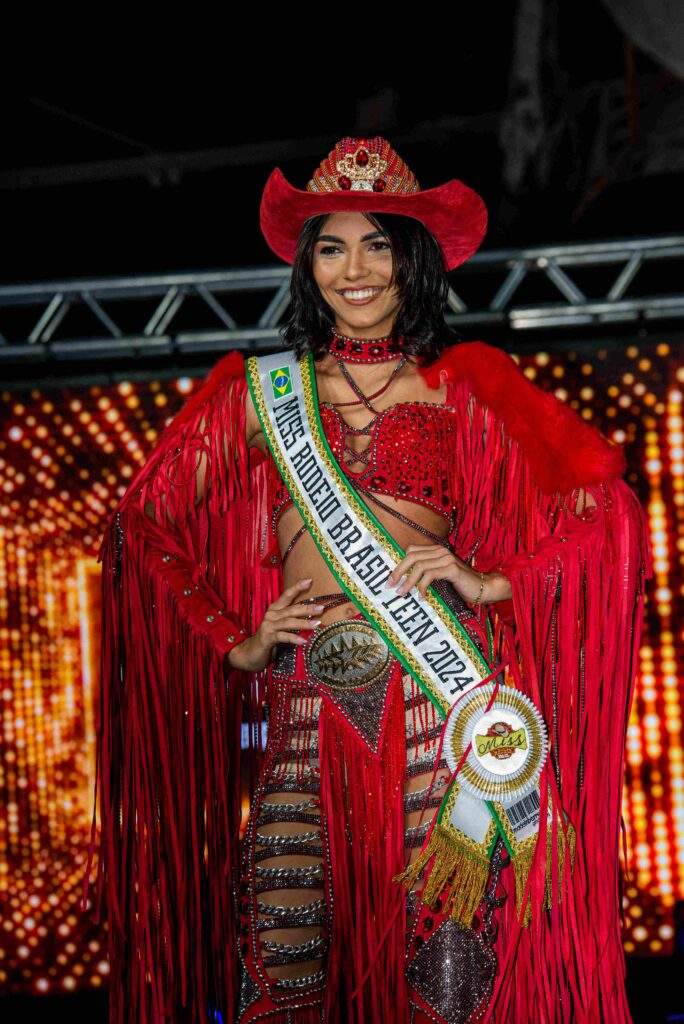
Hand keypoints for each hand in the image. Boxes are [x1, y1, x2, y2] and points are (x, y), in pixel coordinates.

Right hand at [226, 578, 323, 671]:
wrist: (252, 653)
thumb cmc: (270, 638)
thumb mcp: (281, 626)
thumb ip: (293, 619)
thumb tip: (313, 616)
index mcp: (275, 609)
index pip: (287, 595)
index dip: (297, 587)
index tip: (309, 580)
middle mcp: (271, 615)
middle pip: (291, 609)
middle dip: (307, 608)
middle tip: (321, 608)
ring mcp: (268, 626)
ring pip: (288, 622)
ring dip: (304, 623)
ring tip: (317, 624)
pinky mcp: (267, 638)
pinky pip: (283, 637)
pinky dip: (294, 638)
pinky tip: (304, 641)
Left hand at [386, 544, 511, 605]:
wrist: (483, 587)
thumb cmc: (460, 585)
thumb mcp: (439, 577)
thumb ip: (426, 574)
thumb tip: (403, 582)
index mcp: (436, 551)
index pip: (411, 551)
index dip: (399, 564)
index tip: (390, 579)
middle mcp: (440, 551)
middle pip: (412, 556)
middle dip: (398, 571)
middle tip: (390, 585)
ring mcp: (446, 558)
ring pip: (419, 566)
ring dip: (408, 581)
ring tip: (402, 593)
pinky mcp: (452, 569)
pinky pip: (430, 575)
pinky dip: (423, 586)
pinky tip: (422, 597)